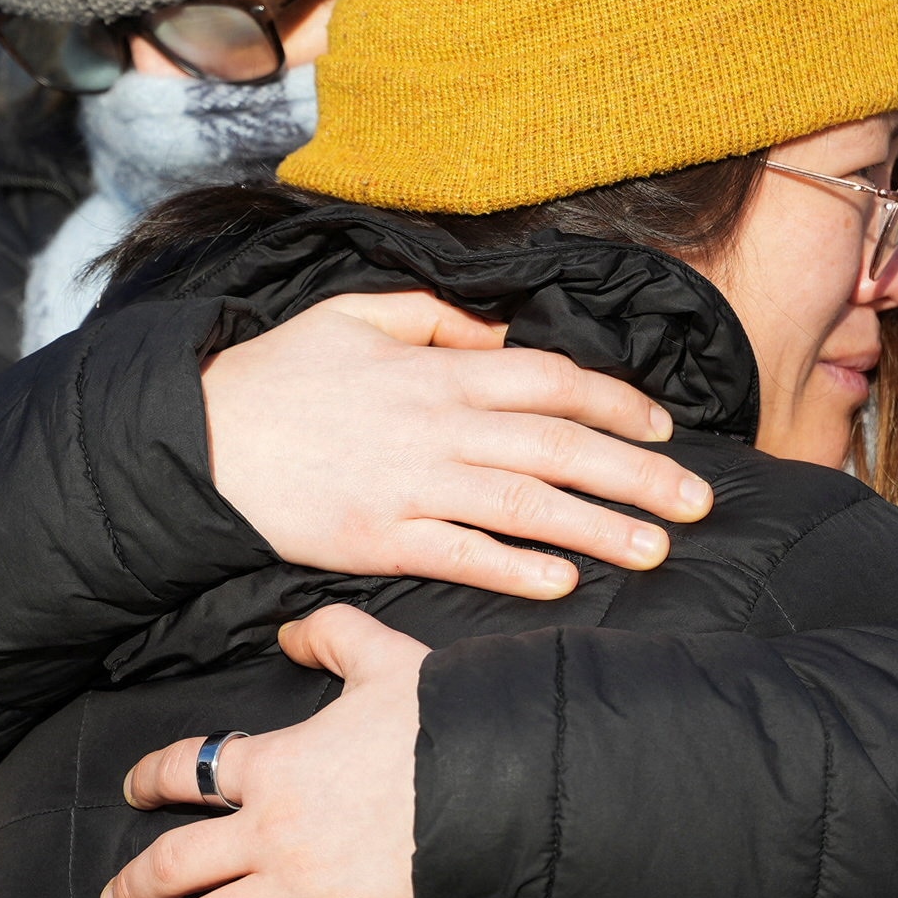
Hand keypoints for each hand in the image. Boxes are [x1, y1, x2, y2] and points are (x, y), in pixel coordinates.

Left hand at [105, 606, 424, 897]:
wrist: (498, 784)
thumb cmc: (441, 719)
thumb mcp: (384, 656)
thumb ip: (331, 635)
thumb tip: (288, 633)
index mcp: (272, 766)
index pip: (188, 769)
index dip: (150, 778)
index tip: (132, 789)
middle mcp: (270, 834)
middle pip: (177, 865)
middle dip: (136, 887)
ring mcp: (301, 892)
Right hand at [203, 291, 711, 601]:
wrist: (199, 440)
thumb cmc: (277, 376)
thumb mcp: (356, 316)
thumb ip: (435, 318)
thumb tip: (499, 332)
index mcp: (438, 370)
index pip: (552, 381)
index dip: (617, 405)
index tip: (662, 430)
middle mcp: (436, 425)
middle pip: (558, 446)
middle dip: (638, 476)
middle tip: (698, 504)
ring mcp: (410, 484)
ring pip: (524, 504)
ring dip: (597, 528)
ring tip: (655, 551)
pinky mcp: (378, 537)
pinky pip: (460, 554)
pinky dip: (514, 568)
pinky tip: (562, 581)